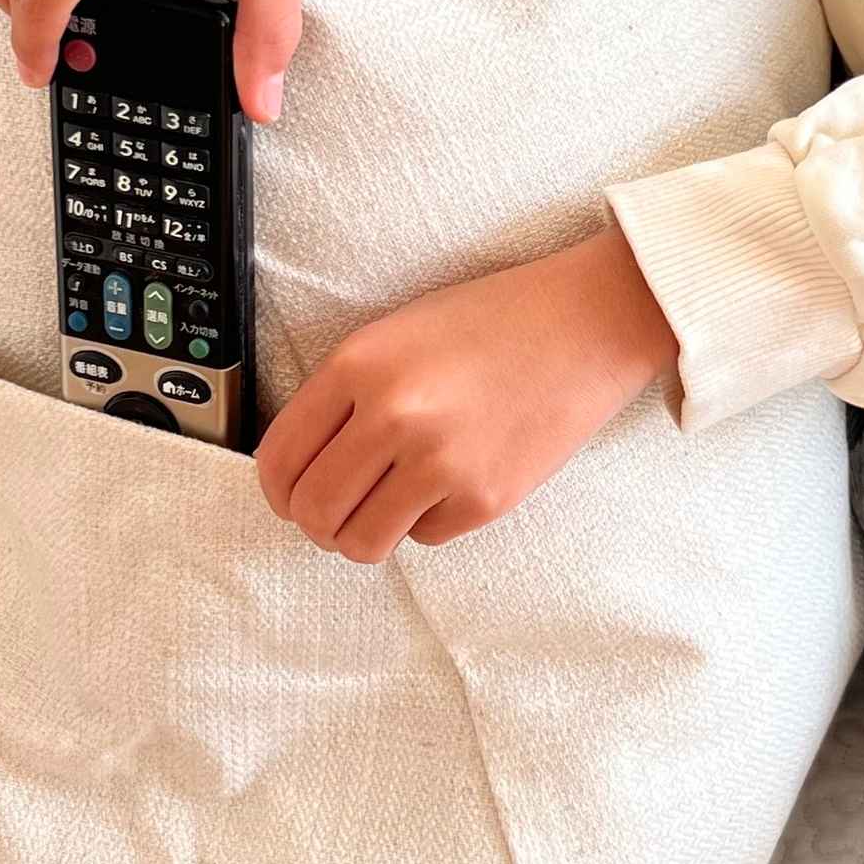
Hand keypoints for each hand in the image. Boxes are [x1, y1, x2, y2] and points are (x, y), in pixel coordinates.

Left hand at [257, 224, 681, 559]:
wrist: (586, 323)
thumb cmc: (494, 321)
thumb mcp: (397, 333)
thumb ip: (344, 393)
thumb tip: (304, 465)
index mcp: (359, 365)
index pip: (279, 458)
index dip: (277, 490)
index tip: (289, 496)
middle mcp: (393, 415)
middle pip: (313, 510)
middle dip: (315, 522)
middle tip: (334, 514)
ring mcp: (440, 461)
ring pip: (361, 541)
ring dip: (362, 535)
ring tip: (383, 511)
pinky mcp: (485, 498)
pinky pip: (424, 538)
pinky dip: (426, 522)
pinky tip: (447, 484)